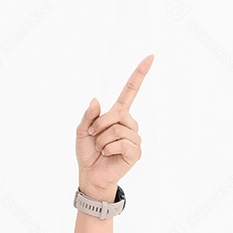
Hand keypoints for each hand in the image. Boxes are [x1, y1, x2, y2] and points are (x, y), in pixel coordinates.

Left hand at [75, 54, 153, 199]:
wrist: (90, 175)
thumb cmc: (88, 153)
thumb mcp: (81, 131)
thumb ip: (88, 115)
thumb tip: (96, 100)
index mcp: (118, 115)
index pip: (131, 91)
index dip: (139, 74)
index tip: (151, 56)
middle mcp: (129, 124)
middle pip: (118, 112)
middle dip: (99, 124)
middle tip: (92, 136)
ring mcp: (134, 138)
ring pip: (118, 129)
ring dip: (103, 139)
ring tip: (101, 148)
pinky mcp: (136, 152)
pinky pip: (122, 143)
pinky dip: (109, 148)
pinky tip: (108, 154)